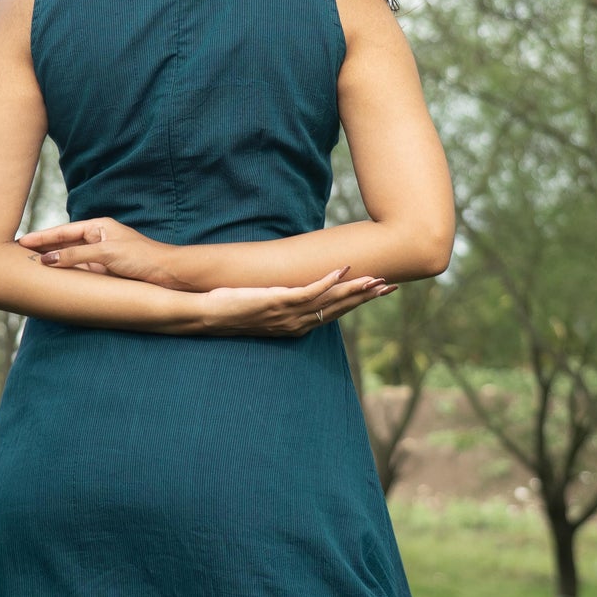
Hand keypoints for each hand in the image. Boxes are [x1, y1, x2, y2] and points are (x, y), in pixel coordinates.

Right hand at [19, 216, 181, 284]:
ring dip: (51, 264)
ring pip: (69, 260)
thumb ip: (75, 255)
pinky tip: (52, 281)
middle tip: (17, 255)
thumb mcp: (106, 253)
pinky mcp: (104, 273)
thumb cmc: (141, 257)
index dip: (41, 237)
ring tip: (28, 268)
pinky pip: (78, 273)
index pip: (63, 231)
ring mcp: (99, 258)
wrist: (168, 274)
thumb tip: (47, 260)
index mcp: (98, 227)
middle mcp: (97, 240)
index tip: (21, 242)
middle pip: (62, 244)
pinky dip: (64, 275)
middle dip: (41, 249)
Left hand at [172, 268, 390, 337]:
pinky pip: (309, 291)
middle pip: (339, 308)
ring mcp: (288, 314)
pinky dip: (328, 280)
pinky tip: (343, 270)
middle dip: (366, 297)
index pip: (333, 313)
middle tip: (390, 287)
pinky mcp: (278, 301)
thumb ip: (278, 301)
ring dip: (355, 290)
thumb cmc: (230, 310)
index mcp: (295, 326)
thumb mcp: (260, 307)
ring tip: (377, 281)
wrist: (206, 316)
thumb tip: (287, 291)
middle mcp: (296, 323)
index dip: (355, 303)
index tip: (375, 292)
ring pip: (330, 301)